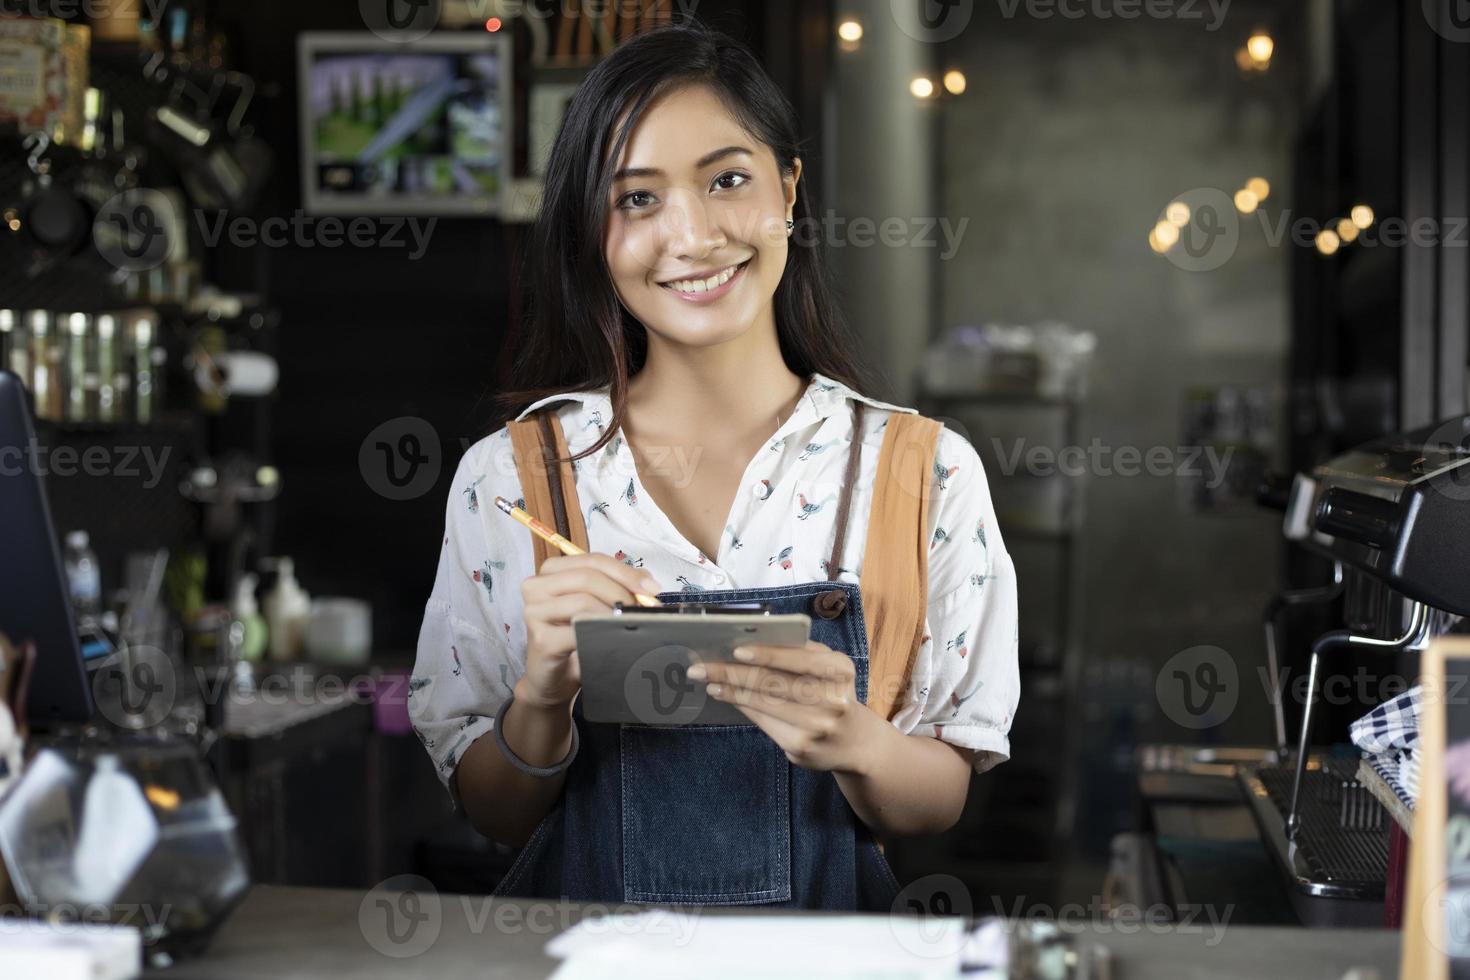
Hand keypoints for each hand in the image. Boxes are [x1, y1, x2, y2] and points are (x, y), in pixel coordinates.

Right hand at [519, 554, 661, 709]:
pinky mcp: (541, 639)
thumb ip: (619, 585)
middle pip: (587, 577)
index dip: (625, 572)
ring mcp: (534, 612)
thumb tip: (646, 580)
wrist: (553, 677)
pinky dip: (602, 633)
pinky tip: (614, 639)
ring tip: (629, 624)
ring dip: (614, 613)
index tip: (652, 588)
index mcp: (551, 571)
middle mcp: (536, 586)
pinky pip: (579, 630)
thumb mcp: (597, 604)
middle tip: (643, 609)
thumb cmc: (575, 637)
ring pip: (583, 600)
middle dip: (621, 591)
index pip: (592, 560)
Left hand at [688, 640, 879, 774]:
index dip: (769, 654)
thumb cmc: (833, 693)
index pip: (801, 659)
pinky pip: (764, 722)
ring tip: (708, 681)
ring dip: (731, 691)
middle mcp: (833, 700)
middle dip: (734, 673)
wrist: (856, 742)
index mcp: (841, 670)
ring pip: (765, 703)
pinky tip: (725, 697)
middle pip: (776, 683)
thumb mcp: (830, 669)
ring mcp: (817, 727)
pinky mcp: (800, 747)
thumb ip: (801, 654)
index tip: (737, 650)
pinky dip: (742, 707)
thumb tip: (748, 644)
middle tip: (702, 667)